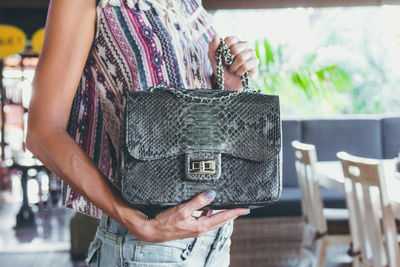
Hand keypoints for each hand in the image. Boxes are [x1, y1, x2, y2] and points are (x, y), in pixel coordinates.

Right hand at [120, 190, 248, 242]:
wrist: (152, 230)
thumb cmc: (165, 222)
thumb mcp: (182, 210)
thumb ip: (198, 202)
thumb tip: (212, 194)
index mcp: (201, 226)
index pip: (223, 218)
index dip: (235, 213)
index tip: (246, 209)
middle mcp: (200, 229)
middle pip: (220, 220)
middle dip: (232, 214)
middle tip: (242, 208)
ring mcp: (195, 229)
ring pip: (213, 221)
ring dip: (221, 215)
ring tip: (230, 208)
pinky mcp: (189, 226)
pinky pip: (204, 220)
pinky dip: (210, 214)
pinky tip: (209, 209)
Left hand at [208, 35, 258, 90]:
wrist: (229, 84)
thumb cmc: (222, 70)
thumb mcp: (214, 61)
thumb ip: (213, 48)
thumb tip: (215, 36)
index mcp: (235, 41)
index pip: (230, 39)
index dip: (224, 48)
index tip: (222, 56)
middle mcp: (244, 45)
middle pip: (235, 48)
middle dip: (229, 60)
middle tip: (228, 65)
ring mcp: (251, 53)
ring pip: (241, 58)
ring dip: (233, 67)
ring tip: (233, 70)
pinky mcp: (255, 62)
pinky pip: (245, 65)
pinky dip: (239, 72)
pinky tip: (239, 73)